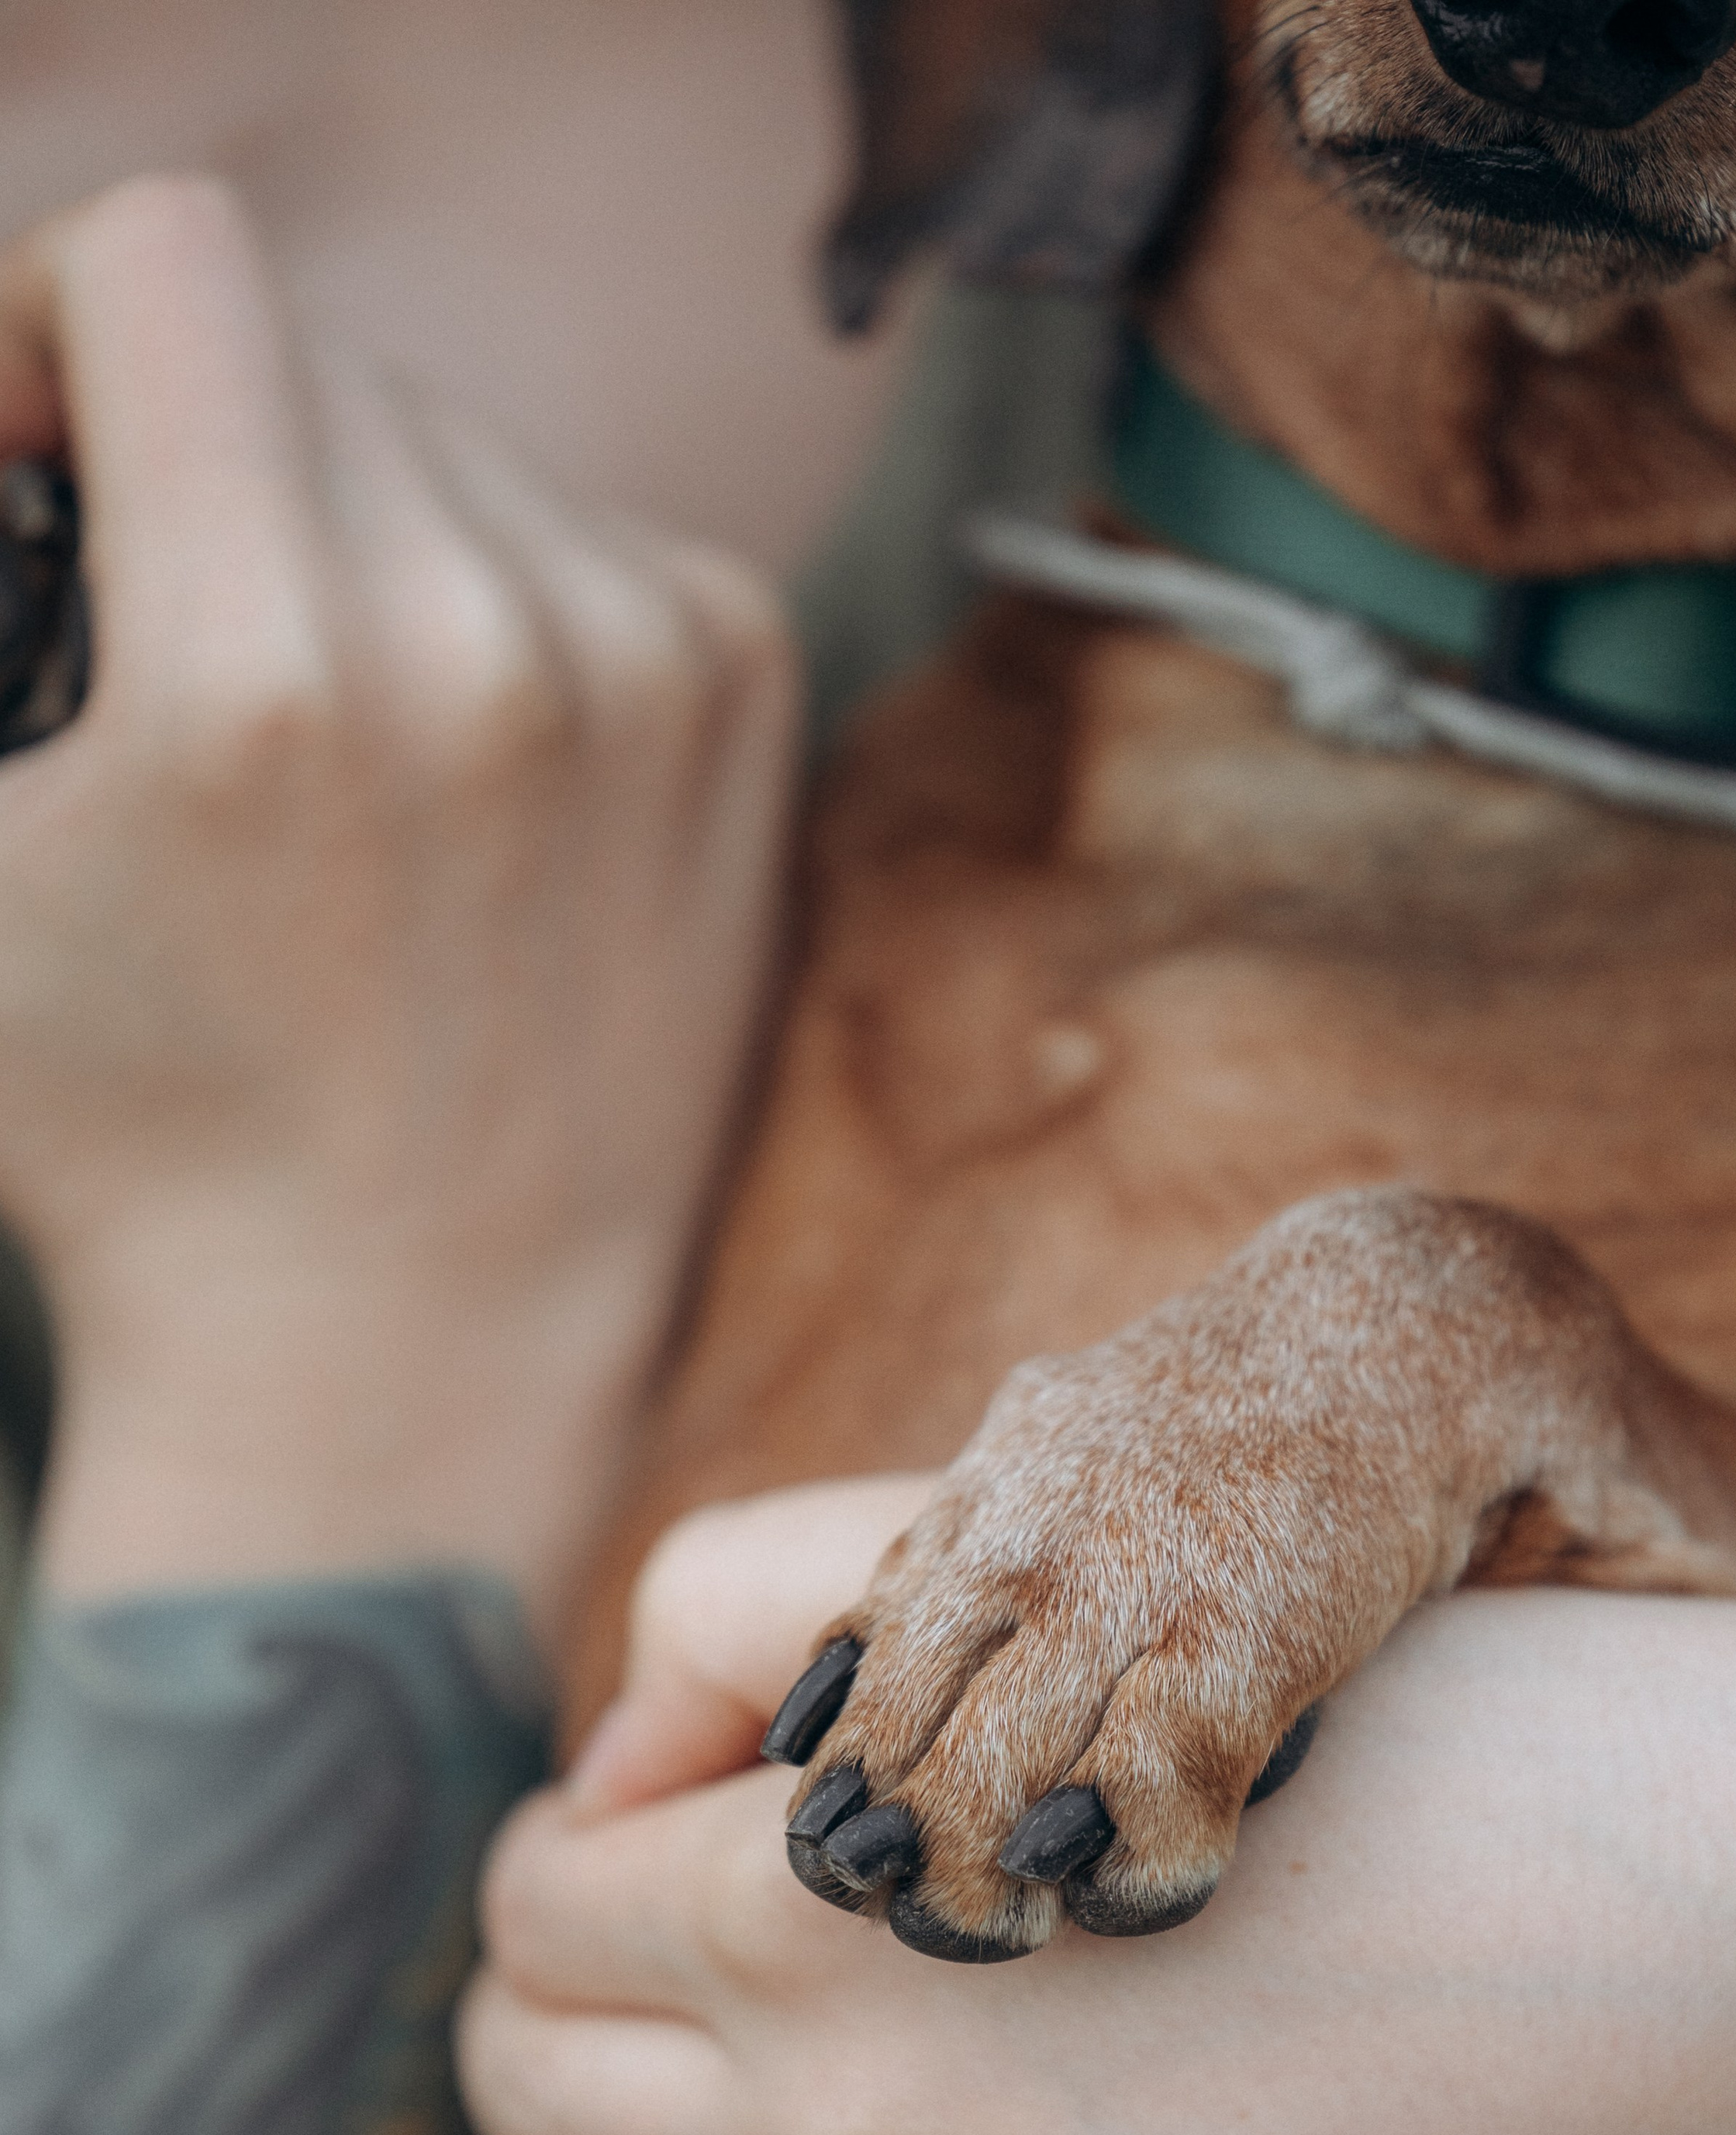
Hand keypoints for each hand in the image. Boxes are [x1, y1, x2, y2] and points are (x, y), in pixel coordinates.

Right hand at [0, 176, 797, 1631]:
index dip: (61, 327)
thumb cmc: (150, 1151)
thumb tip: (36, 472)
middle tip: (186, 650)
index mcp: (260, 670)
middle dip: (205, 459)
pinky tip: (476, 775)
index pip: (162, 258)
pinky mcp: (740, 695)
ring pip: (446, 443)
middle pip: (301, 355)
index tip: (50, 465)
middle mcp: (481, 642)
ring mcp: (640, 665)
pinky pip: (584, 529)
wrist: (411, 1349)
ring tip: (341, 746)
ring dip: (360, 533)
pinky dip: (509, 601)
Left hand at [460, 1479, 1735, 2134]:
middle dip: (528, 2052)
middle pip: (541, 2114)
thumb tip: (617, 1780)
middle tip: (582, 2015)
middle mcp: (846, 2131)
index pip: (541, 1904)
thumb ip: (764, 1617)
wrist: (1650, 1918)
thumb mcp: (1045, 1583)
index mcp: (806, 1899)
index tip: (627, 1845)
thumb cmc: (1363, 1715)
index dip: (563, 1859)